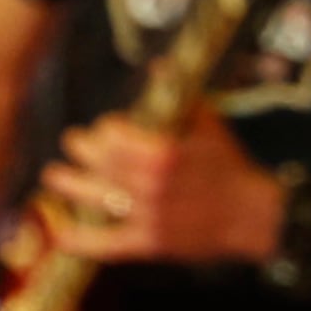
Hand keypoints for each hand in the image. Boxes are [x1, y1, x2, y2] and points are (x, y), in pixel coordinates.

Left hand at [38, 110, 282, 265]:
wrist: (257, 215)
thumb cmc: (229, 165)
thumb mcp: (208, 124)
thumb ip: (178, 96)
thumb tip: (158, 66)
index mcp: (163, 151)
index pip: (111, 133)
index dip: (104, 130)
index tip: (103, 129)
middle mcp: (151, 183)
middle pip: (97, 161)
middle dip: (80, 149)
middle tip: (73, 144)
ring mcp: (148, 215)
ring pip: (92, 196)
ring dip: (67, 185)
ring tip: (54, 177)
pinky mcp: (150, 243)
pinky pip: (107, 244)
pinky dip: (81, 241)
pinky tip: (61, 235)